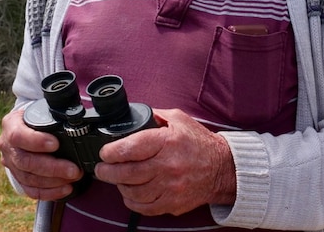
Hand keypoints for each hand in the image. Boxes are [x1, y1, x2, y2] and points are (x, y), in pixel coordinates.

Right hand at [0, 108, 82, 200]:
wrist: (25, 125)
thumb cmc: (38, 117)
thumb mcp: (41, 109)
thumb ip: (52, 115)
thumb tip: (75, 117)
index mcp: (11, 124)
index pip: (18, 135)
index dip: (36, 141)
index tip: (56, 144)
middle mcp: (6, 145)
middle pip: (25, 161)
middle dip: (52, 167)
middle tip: (73, 170)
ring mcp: (10, 163)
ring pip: (28, 178)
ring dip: (53, 181)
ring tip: (74, 178)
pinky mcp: (16, 177)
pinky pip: (30, 189)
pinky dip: (49, 192)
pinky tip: (65, 190)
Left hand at [95, 108, 235, 215]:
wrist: (222, 168)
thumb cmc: (199, 143)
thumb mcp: (179, 119)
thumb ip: (155, 115)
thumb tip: (133, 115)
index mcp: (167, 142)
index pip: (130, 148)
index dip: (111, 151)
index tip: (105, 152)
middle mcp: (168, 166)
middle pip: (126, 173)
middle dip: (107, 171)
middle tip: (102, 168)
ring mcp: (170, 187)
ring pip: (132, 192)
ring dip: (119, 186)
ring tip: (116, 179)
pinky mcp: (172, 203)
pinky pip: (144, 207)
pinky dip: (132, 201)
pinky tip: (130, 192)